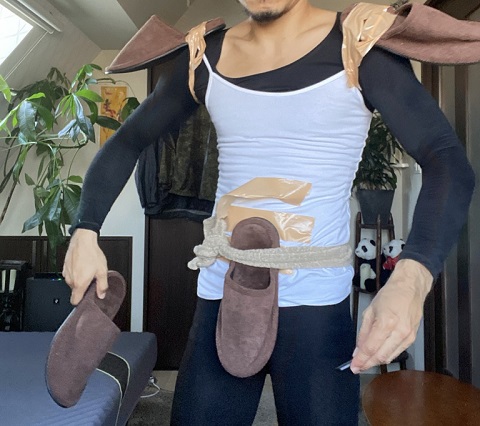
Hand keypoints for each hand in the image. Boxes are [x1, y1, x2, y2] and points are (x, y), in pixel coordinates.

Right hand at [62, 229, 107, 304]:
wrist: (83, 240)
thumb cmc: (91, 254)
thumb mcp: (102, 271)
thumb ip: (102, 286)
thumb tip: (101, 295)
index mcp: (79, 283)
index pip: (75, 301)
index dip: (81, 302)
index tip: (86, 298)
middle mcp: (70, 280)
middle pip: (75, 291)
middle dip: (83, 288)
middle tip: (91, 279)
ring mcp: (66, 273)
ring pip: (72, 282)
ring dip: (79, 279)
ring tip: (88, 270)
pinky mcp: (64, 267)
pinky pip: (70, 274)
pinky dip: (75, 272)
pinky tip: (82, 265)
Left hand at [350, 259, 432, 373]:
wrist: (410, 288)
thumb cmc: (390, 295)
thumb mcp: (369, 311)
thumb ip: (363, 332)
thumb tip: (358, 350)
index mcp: (386, 322)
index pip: (371, 348)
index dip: (361, 359)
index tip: (353, 366)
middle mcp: (399, 331)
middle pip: (381, 356)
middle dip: (367, 364)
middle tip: (357, 366)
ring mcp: (408, 336)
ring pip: (389, 357)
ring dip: (376, 361)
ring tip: (365, 362)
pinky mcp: (413, 338)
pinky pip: (397, 352)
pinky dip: (386, 355)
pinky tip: (378, 353)